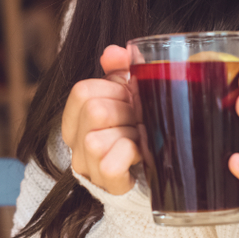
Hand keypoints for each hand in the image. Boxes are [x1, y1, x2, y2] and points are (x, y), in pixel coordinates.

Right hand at [61, 45, 141, 195]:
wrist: (162, 170)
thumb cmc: (140, 127)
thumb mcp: (130, 94)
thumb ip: (121, 68)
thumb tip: (113, 52)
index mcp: (76, 117)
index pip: (82, 91)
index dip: (113, 89)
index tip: (129, 97)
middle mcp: (75, 143)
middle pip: (93, 112)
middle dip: (127, 111)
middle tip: (142, 118)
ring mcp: (88, 166)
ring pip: (97, 139)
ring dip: (131, 133)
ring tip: (143, 137)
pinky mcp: (108, 185)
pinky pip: (111, 164)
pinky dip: (130, 153)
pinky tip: (141, 154)